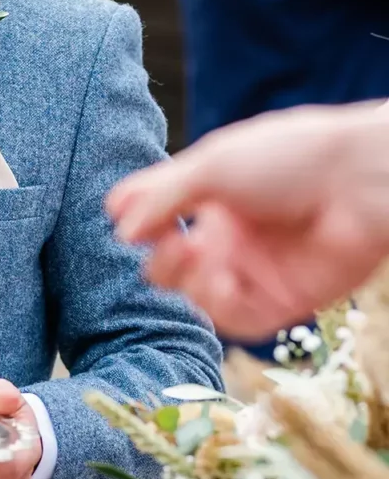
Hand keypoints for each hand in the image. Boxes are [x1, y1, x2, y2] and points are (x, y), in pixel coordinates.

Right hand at [106, 103, 388, 339]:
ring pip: (198, 299)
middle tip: (171, 242)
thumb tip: (118, 226)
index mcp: (213, 201)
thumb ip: (161, 196)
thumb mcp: (212, 163)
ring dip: (187, 283)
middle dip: (159, 260)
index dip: (139, 227)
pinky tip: (221, 283)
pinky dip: (221, 309)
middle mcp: (231, 238)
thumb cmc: (292, 156)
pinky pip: (238, 322)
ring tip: (197, 259)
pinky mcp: (283, 302)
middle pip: (171, 269)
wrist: (360, 180)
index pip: (159, 223)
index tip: (125, 223)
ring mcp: (256, 271)